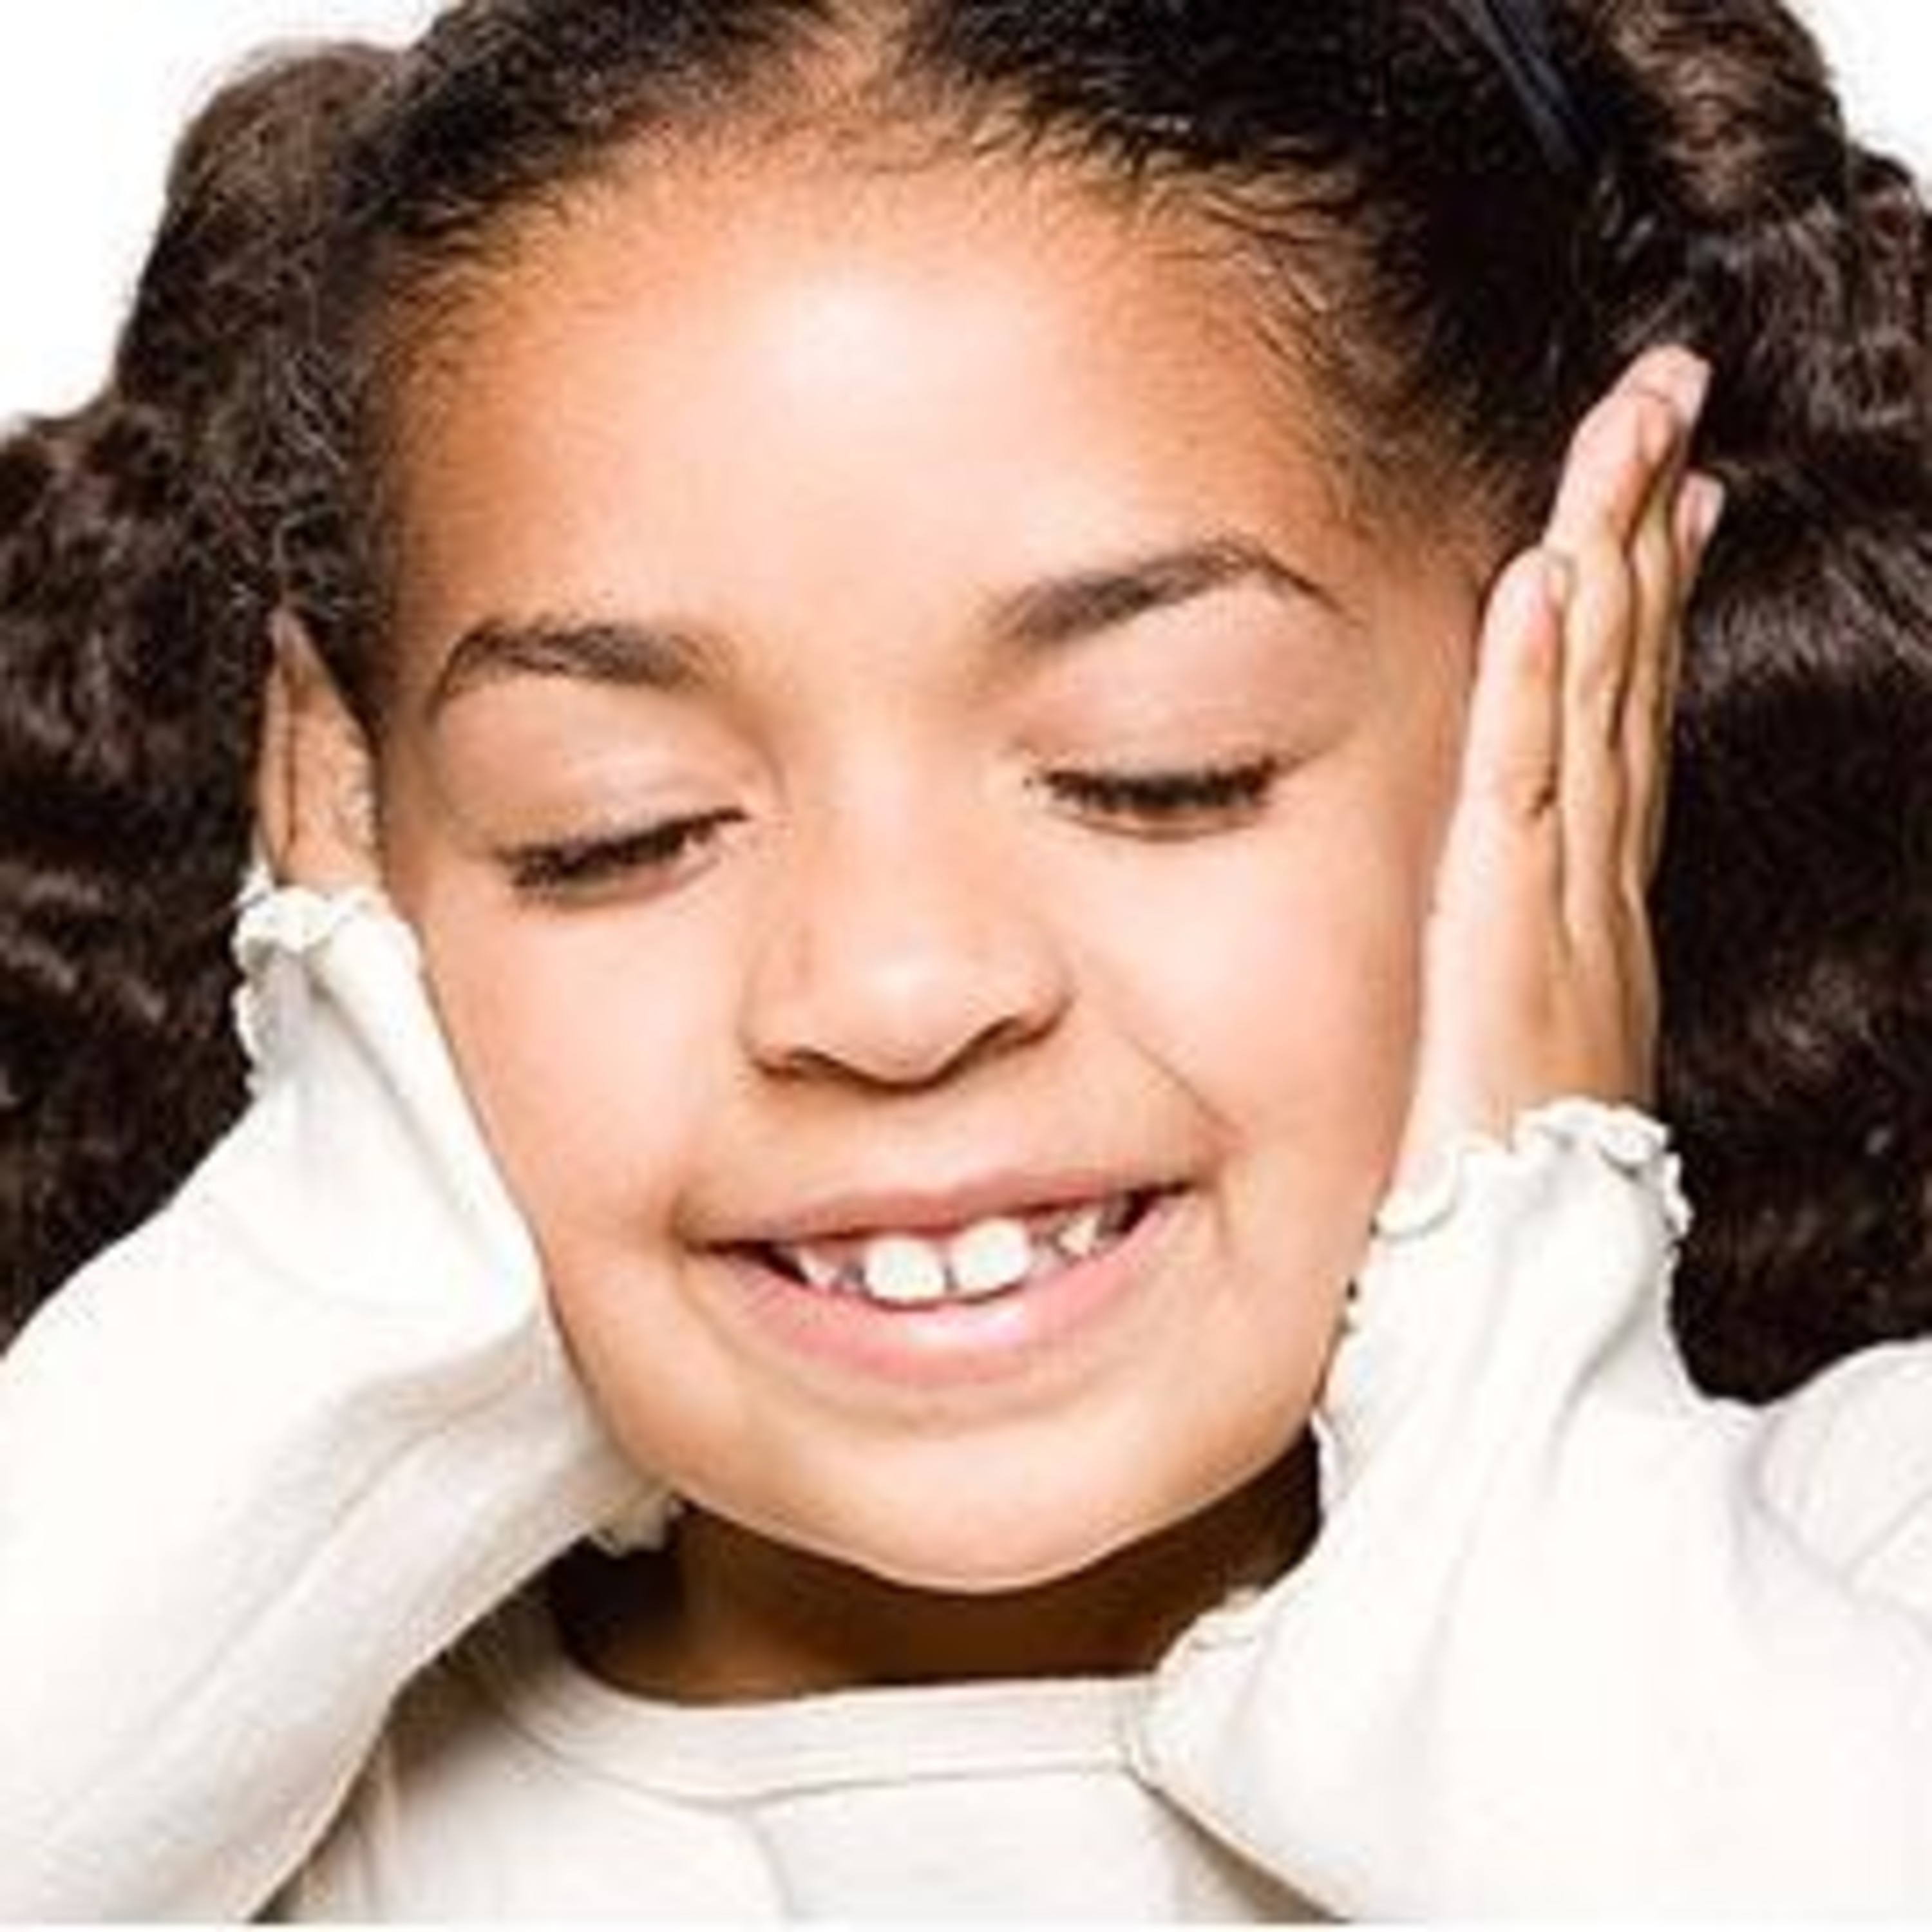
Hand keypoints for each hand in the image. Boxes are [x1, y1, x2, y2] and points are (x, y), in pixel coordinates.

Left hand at [1393, 346, 1725, 1190]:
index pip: (1628, 712)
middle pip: (1625, 669)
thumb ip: (1526, 952)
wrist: (1523, 1295)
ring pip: (1592, 699)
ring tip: (1629, 429)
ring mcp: (1561, 904)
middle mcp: (1593, 881)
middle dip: (1646, 520)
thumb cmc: (1506, 1183)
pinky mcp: (1508, 940)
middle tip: (1669, 391)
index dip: (1654, 594)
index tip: (1675, 495)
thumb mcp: (1526, 1036)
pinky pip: (1520, 787)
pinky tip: (1542, 578)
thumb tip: (1519, 900)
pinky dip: (1533, 681)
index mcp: (1591, 897)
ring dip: (1609, 554)